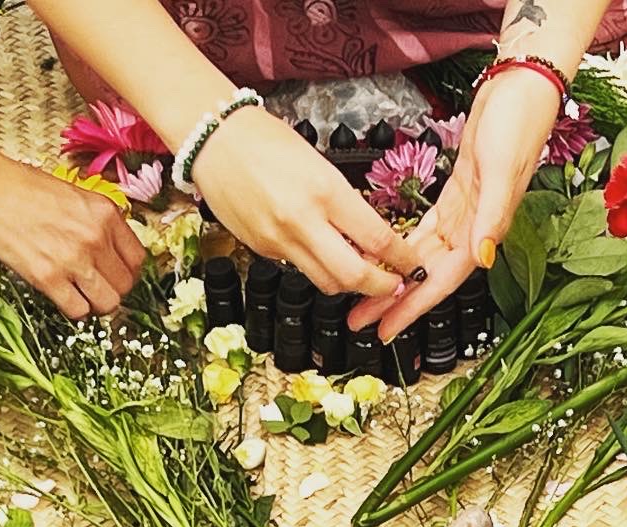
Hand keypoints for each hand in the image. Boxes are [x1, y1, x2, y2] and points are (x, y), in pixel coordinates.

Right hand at [0, 136, 145, 318]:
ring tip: (84, 295)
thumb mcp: (76, 195)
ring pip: (107, 303)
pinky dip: (74, 309)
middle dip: (114, 290)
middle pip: (125, 285)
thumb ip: (99, 222)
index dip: (129, 271)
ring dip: (97, 304)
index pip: (138, 259)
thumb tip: (113, 248)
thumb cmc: (25, 188)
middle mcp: (95, 238)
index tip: (119, 274)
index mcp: (105, 214)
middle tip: (100, 287)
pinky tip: (65, 297)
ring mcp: (73, 260)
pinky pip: (78, 310)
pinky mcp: (49, 278)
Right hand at [193, 106, 419, 296]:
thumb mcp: (319, 163)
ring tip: (362, 275)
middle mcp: (303, 222)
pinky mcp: (263, 250)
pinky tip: (322, 254)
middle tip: (393, 287)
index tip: (412, 267)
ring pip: (327, 282)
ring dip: (349, 284)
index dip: (401, 260)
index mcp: (325, 191)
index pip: (376, 238)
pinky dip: (317, 267)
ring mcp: (280, 240)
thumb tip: (368, 235)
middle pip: (353, 276)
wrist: (214, 138)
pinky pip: (299, 269)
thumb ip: (343, 203)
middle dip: (380, 288)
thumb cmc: (264, 140)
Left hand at [349, 67, 559, 339]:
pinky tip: (386, 259)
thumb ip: (492, 217)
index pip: (442, 280)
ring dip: (396, 280)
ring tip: (367, 299)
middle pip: (427, 277)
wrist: (521, 88)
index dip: (414, 307)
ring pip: (422, 259)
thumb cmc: (517, 123)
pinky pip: (425, 235)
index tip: (388, 328)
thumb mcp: (502, 171)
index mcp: (483, 230)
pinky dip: (404, 249)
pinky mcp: (456, 198)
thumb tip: (482, 258)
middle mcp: (472, 230)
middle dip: (395, 302)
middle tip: (362, 320)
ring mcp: (463, 216)